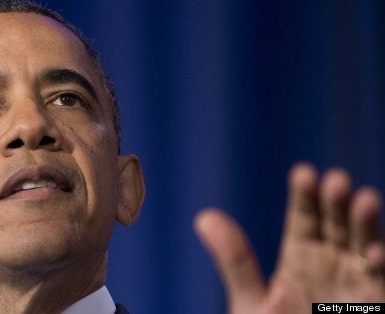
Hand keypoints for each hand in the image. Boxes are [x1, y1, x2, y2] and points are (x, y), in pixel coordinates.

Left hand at [195, 162, 384, 312]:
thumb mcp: (250, 303)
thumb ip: (235, 261)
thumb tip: (203, 216)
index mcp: (300, 258)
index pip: (304, 217)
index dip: (304, 195)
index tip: (303, 173)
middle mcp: (330, 263)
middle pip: (335, 223)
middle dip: (336, 201)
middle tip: (334, 179)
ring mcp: (355, 282)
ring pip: (363, 243)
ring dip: (364, 222)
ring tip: (364, 198)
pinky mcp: (375, 300)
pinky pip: (380, 279)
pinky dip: (379, 263)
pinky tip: (373, 252)